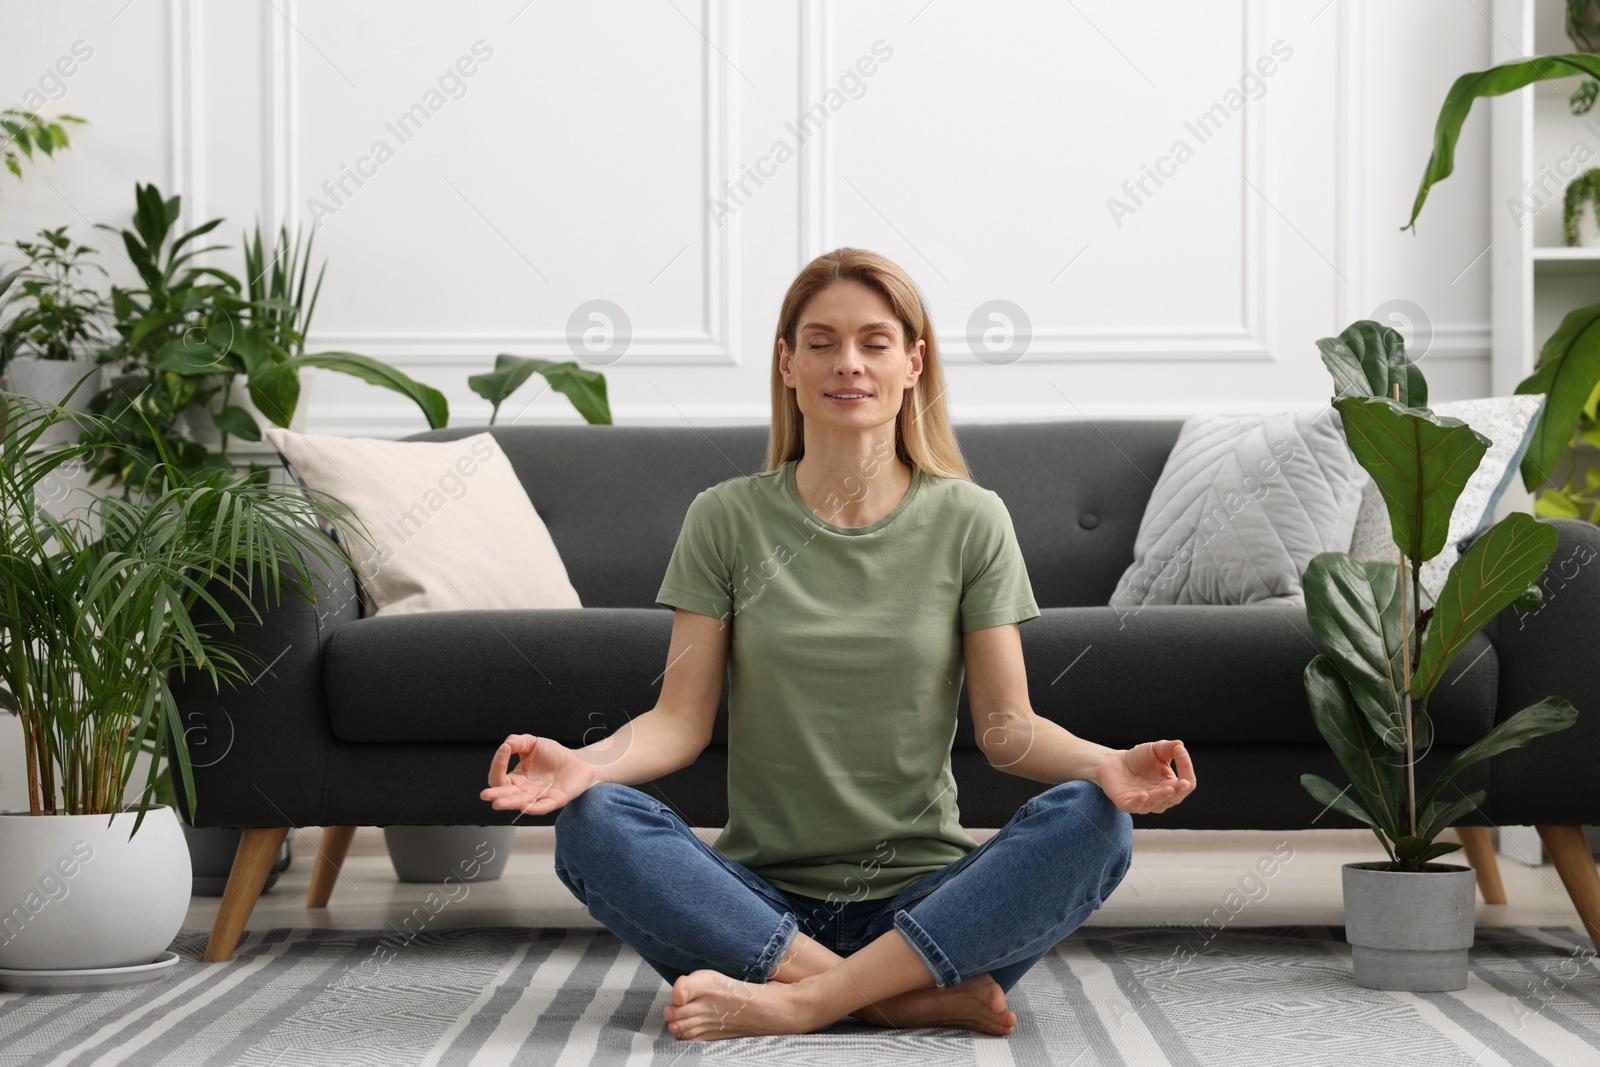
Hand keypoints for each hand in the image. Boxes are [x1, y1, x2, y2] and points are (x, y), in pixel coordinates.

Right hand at [479, 733, 598, 815]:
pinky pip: (543, 807)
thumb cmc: (554, 754)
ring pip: (521, 802)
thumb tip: (504, 746)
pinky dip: (534, 808)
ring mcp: (539, 796)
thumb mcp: (532, 743)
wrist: (579, 760)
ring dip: (510, 803)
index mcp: (517, 778)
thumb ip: (516, 742)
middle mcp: (525, 790)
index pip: (500, 777)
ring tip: (498, 803)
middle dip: (496, 794)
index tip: (504, 750)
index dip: (498, 765)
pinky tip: (525, 807)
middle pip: (506, 795)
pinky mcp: (555, 800)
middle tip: (486, 795)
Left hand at [1094, 740, 1194, 813]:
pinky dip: (1139, 802)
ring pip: (1157, 804)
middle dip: (1179, 790)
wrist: (1114, 762)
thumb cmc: (1139, 758)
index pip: (1186, 782)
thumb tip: (1180, 745)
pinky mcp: (1126, 804)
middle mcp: (1161, 799)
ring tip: (1169, 789)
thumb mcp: (1156, 750)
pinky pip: (1135, 807)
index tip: (1180, 750)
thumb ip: (1169, 748)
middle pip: (1175, 797)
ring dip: (1162, 796)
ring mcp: (1144, 803)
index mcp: (1172, 786)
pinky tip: (1144, 795)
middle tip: (1184, 783)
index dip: (1186, 768)